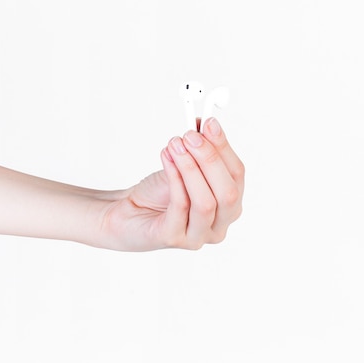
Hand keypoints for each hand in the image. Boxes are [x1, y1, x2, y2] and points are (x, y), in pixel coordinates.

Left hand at [95, 118, 244, 250]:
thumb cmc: (158, 193)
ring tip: (175, 145)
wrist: (126, 212)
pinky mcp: (174, 238)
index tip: (210, 124)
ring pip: (206, 203)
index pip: (237, 175)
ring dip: (191, 168)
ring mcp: (198, 237)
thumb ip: (199, 148)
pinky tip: (167, 158)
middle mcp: (218, 226)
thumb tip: (206, 125)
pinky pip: (181, 206)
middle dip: (210, 159)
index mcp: (229, 206)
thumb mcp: (183, 165)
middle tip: (191, 136)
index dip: (224, 147)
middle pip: (228, 192)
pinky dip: (175, 178)